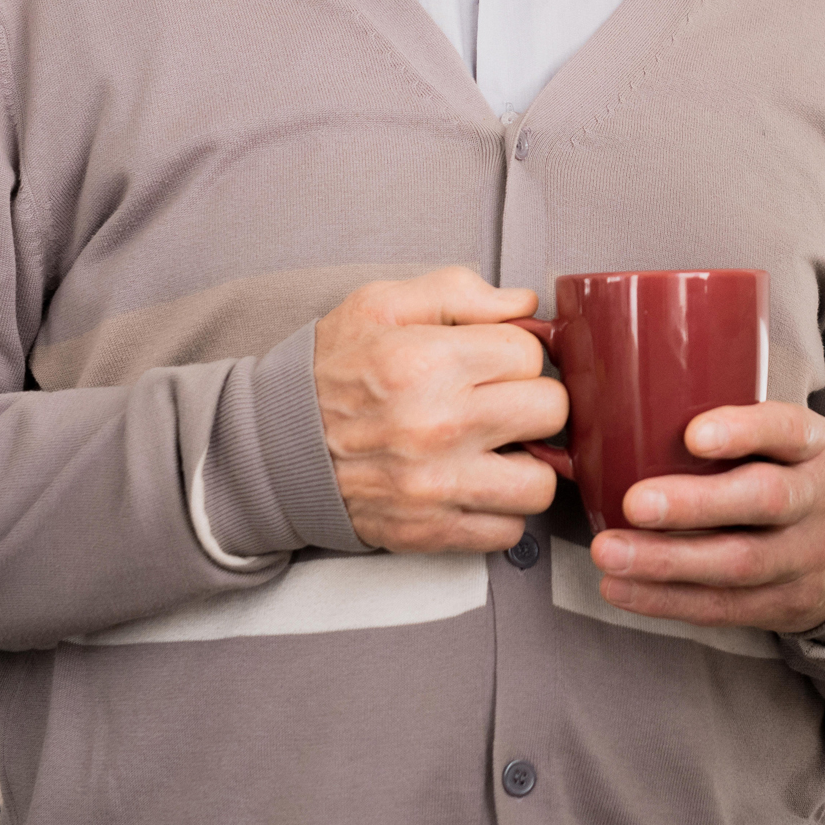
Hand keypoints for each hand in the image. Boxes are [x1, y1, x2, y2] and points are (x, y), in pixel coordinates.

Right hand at [313, 267, 564, 552]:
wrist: (274, 447)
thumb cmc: (332, 372)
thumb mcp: (383, 305)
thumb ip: (459, 291)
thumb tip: (526, 304)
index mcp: (427, 361)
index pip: (530, 352)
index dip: (517, 353)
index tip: (494, 362)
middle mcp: (436, 426)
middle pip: (551, 412)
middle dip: (533, 402)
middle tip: (504, 402)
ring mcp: (435, 486)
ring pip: (541, 483)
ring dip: (527, 465)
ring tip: (498, 449)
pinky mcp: (430, 532)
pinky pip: (508, 531)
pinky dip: (500, 511)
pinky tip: (475, 484)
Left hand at [591, 404, 824, 633]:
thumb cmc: (791, 476)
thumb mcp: (784, 440)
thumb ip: (721, 426)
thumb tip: (606, 420)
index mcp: (812, 446)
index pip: (786, 431)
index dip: (743, 431)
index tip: (693, 434)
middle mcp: (814, 500)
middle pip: (763, 501)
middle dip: (696, 505)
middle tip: (635, 503)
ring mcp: (802, 557)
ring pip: (739, 564)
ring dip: (668, 562)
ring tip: (610, 552)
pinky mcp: (782, 604)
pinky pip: (723, 607)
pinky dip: (666, 601)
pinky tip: (621, 587)